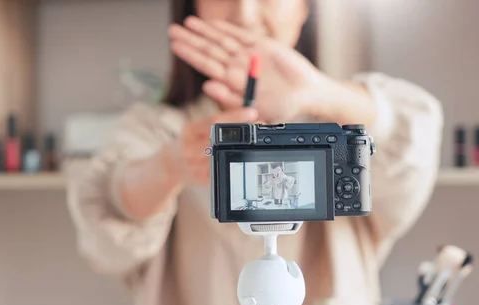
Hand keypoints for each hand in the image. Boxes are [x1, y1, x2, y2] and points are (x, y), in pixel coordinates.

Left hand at [168, 17, 326, 121]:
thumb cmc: (281, 107)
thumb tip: (206, 87)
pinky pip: (242, 36)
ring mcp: (249, 55)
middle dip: (190, 39)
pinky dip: (228, 29)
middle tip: (172, 30)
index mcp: (233, 82)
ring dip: (205, 31)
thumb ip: (229, 98)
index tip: (175, 46)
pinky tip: (214, 25)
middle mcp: (238, 67)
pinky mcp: (263, 46)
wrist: (306, 95)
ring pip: (222, 40)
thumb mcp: (253, 107)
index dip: (190, 54)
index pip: (206, 65)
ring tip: (188, 23)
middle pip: (209, 49)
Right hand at [180, 107, 257, 184]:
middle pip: (221, 139)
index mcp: (189, 131)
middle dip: (243, 133)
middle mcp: (190, 147)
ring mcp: (195, 165)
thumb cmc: (191, 141)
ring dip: (241, 149)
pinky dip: (232, 163)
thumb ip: (217, 122)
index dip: (235, 116)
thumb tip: (246, 113)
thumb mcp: (197, 127)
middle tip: (260, 126)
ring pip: (223, 156)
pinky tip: (240, 157)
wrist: (172, 164)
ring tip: (254, 142)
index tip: (253, 112)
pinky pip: (221, 170)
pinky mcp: (201, 179)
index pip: (214, 121)